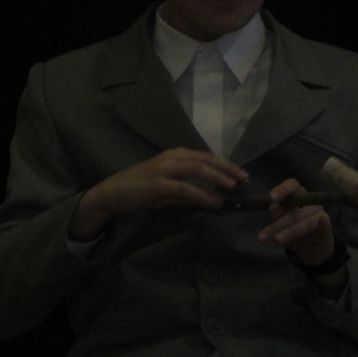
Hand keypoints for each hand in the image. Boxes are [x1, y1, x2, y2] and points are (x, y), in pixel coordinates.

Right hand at [69, 148, 247, 240]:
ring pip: (197, 169)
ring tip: (232, 187)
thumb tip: (213, 199)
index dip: (226, 165)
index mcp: (177, 156)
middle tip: (244, 179)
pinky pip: (184, 187)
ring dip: (217, 178)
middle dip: (227, 169)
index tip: (241, 174)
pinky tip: (213, 201)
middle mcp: (173, 157)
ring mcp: (165, 168)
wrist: (113, 193)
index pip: (206, 157)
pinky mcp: (158, 183)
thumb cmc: (141, 191)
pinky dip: (201, 193)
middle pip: (206, 160)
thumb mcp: (169, 191)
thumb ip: (189, 192)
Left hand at [257, 177, 335, 267]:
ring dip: (291, 231)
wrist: (314, 249)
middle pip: (295, 208)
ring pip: (306, 221)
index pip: (292, 186)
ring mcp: (319, 216)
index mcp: (298, 196)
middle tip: (262, 237)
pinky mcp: (327, 231)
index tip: (272, 198)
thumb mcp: (282, 224)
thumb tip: (273, 207)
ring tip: (277, 240)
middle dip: (278, 223)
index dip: (282, 189)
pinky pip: (324, 226)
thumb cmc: (295, 231)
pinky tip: (323, 219)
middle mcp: (310, 203)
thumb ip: (278, 215)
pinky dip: (324, 223)